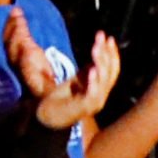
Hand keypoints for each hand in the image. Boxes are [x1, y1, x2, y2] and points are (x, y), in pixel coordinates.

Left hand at [12, 11, 120, 132]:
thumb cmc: (59, 100)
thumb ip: (87, 70)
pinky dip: (93, 81)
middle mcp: (100, 96)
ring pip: (103, 80)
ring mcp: (94, 103)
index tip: (109, 37)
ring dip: (100, 62)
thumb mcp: (75, 80)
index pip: (112, 69)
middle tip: (101, 37)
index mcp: (98, 88)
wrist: (45, 119)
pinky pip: (92, 94)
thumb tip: (97, 49)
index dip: (112, 54)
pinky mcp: (83, 109)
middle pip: (110, 72)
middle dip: (106, 53)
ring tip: (96, 48)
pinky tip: (91, 69)